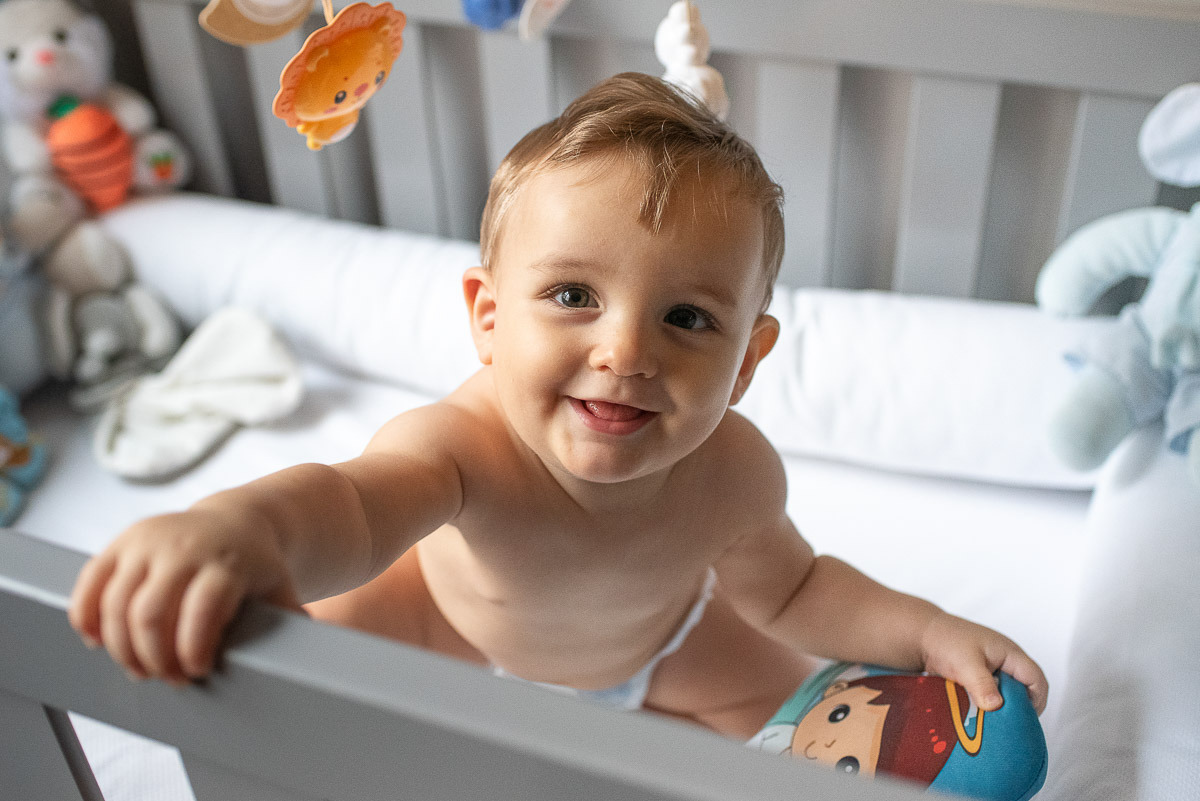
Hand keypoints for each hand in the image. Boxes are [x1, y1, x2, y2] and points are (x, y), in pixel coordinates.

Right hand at [68, 508, 302, 684]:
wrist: (239, 521)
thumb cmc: (257, 568)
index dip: (192, 649)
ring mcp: (149, 541)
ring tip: (140, 668)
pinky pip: (91, 583)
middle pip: (150, 614)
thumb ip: (288, 619)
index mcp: (226, 563)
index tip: (195, 672)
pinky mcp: (123, 541)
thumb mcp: (278, 588)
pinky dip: (87, 617)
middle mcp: (185, 548)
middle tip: (166, 679)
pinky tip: (98, 642)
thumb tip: (311, 653)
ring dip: (121, 647)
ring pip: (116, 603)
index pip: (201, 610)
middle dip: (153, 657)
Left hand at [919, 612, 1047, 714]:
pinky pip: (995, 694)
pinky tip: (979, 715)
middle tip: (1006, 725)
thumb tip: (996, 707)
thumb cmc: (945, 641)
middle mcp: (1007, 661)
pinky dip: (990, 704)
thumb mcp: (965, 664)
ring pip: (1010, 693)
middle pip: (1027, 689)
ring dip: (1003, 707)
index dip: (1036, 701)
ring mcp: (995, 668)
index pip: (1037, 680)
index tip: (1022, 720)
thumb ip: (982, 684)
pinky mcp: (982, 676)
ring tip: (992, 723)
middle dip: (1020, 708)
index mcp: (1011, 653)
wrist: (922, 635)